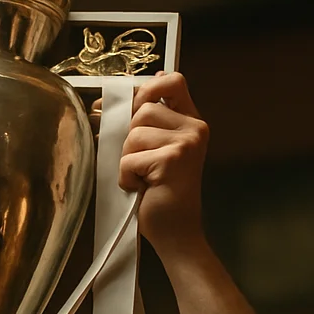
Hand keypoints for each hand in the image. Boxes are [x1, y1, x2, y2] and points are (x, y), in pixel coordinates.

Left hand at [120, 72, 207, 254]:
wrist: (175, 232)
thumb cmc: (159, 193)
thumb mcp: (152, 149)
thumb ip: (144, 121)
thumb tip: (119, 95)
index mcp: (191, 121)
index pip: (172, 81)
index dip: (147, 90)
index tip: (135, 112)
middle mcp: (195, 128)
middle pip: (144, 109)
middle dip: (131, 139)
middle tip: (143, 163)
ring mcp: (187, 143)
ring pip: (134, 134)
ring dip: (128, 160)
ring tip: (143, 177)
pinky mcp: (173, 160)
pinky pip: (129, 159)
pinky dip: (127, 177)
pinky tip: (141, 188)